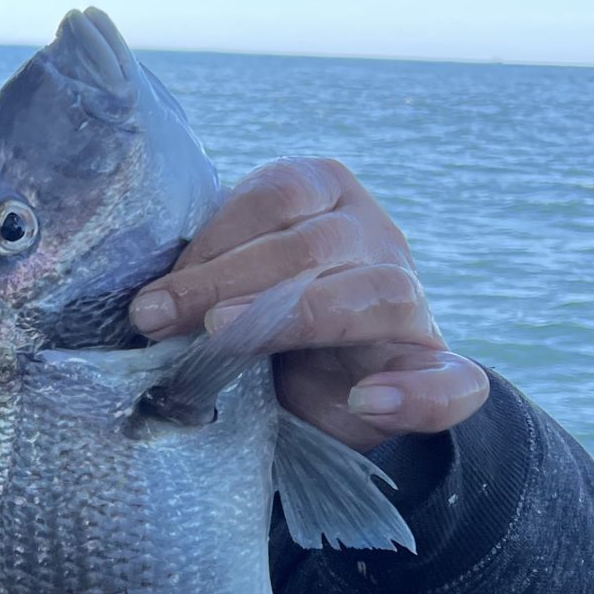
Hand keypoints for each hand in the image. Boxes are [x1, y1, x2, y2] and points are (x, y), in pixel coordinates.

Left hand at [129, 158, 488, 448]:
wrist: (321, 390)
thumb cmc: (257, 322)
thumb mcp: (228, 282)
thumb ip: (204, 275)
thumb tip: (144, 303)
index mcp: (327, 198)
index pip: (280, 193)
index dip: (215, 238)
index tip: (155, 294)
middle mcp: (378, 239)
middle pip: (311, 246)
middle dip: (225, 282)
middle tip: (158, 318)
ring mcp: (412, 304)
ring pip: (373, 294)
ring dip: (294, 319)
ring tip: (226, 342)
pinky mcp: (435, 370)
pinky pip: (450, 383)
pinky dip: (416, 394)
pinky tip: (370, 401)